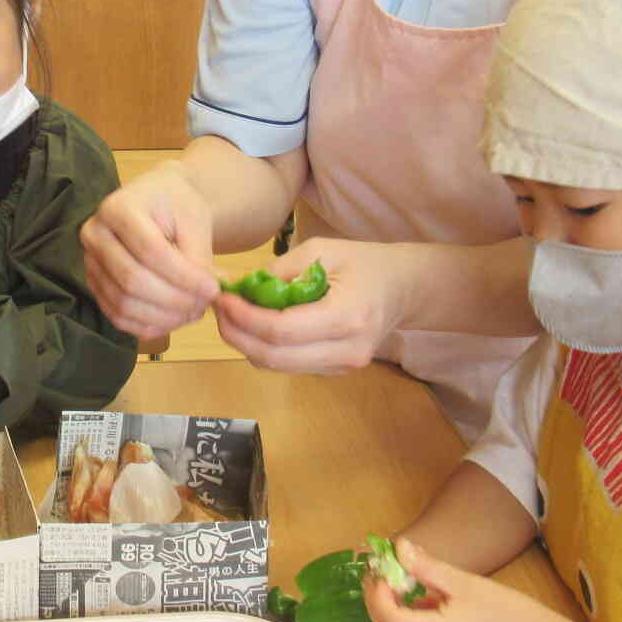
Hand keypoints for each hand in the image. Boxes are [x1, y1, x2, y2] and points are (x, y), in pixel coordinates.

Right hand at [79, 160, 219, 336]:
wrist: (157, 205)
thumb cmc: (177, 207)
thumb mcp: (194, 220)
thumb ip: (198, 257)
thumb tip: (203, 296)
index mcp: (118, 208)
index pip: (150, 251)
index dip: (184, 277)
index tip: (213, 289)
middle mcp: (94, 235)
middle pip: (132, 280)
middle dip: (174, 300)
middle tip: (204, 305)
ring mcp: (90, 263)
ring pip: (123, 304)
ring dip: (164, 317)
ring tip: (194, 312)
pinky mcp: (94, 285)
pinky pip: (118, 316)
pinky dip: (149, 326)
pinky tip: (175, 320)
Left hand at [211, 238, 408, 375]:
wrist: (403, 288)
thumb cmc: (364, 263)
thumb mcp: (323, 250)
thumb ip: (282, 270)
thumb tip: (242, 288)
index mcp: (347, 316)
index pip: (282, 330)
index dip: (244, 318)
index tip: (223, 298)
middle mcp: (346, 350)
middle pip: (274, 357)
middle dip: (237, 334)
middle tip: (219, 309)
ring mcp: (342, 366)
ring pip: (277, 366)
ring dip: (246, 343)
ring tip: (231, 315)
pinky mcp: (334, 371)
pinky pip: (289, 365)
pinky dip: (264, 348)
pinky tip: (254, 325)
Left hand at [330, 539, 558, 621]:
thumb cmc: (508, 611)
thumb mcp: (464, 583)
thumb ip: (426, 567)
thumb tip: (398, 547)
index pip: (385, 616)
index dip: (376, 591)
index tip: (380, 568)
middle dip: (381, 600)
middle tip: (386, 572)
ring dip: (396, 611)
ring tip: (406, 581)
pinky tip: (427, 600)